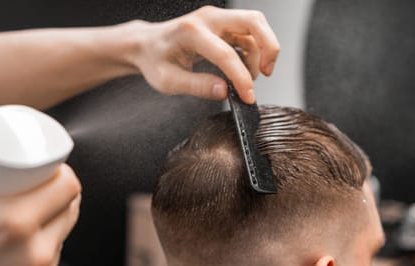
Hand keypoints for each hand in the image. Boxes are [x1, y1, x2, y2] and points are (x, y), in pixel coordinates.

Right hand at [0, 136, 80, 265]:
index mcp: (15, 221)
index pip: (68, 187)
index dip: (63, 175)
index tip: (52, 172)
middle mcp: (34, 255)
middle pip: (69, 213)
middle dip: (58, 199)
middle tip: (39, 193)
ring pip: (61, 241)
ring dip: (50, 230)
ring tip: (25, 225)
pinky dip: (41, 263)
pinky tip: (19, 258)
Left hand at [130, 6, 279, 103]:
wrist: (146, 44)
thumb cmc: (154, 61)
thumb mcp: (168, 81)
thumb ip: (197, 86)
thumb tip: (224, 91)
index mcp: (191, 32)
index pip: (226, 54)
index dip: (241, 78)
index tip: (248, 97)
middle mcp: (207, 18)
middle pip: (253, 22)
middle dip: (269, 48)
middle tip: (266, 73)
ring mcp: (217, 18)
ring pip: (255, 25)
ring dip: (261, 51)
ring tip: (248, 77)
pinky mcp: (223, 24)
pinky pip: (249, 32)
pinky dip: (254, 50)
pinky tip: (243, 68)